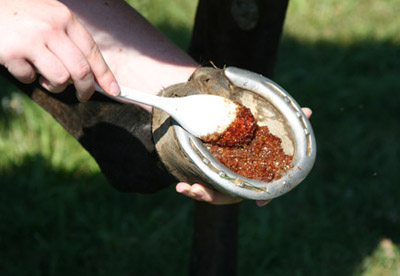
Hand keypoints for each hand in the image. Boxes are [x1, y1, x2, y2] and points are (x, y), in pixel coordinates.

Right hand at [0, 0, 118, 100]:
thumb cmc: (21, 17)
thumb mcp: (49, 18)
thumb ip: (68, 41)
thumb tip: (90, 75)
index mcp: (64, 18)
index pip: (93, 52)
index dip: (105, 75)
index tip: (114, 91)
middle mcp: (51, 27)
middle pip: (81, 71)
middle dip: (86, 90)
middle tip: (84, 97)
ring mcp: (32, 39)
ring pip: (61, 78)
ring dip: (55, 85)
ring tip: (45, 77)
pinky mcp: (12, 52)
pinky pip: (31, 79)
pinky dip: (29, 78)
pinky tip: (21, 65)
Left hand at [176, 107, 312, 205]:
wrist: (230, 131)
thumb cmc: (253, 134)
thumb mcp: (268, 126)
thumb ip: (286, 122)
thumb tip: (309, 111)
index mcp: (255, 174)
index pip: (262, 188)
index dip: (264, 195)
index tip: (260, 201)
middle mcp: (239, 181)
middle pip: (231, 194)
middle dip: (216, 195)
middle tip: (202, 190)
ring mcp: (223, 181)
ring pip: (213, 194)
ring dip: (199, 194)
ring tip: (186, 188)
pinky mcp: (209, 177)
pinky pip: (200, 186)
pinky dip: (190, 189)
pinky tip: (180, 186)